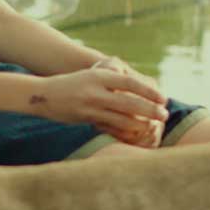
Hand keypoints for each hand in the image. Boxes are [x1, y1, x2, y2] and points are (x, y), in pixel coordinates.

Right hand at [27, 63, 166, 147]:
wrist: (43, 94)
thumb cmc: (73, 84)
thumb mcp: (92, 77)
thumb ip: (111, 82)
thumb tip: (136, 89)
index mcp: (100, 76)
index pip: (130, 83)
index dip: (149, 91)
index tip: (163, 98)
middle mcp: (96, 90)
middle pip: (129, 102)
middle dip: (150, 110)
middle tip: (165, 115)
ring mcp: (90, 106)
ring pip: (121, 118)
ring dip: (140, 123)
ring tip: (153, 126)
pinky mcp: (85, 118)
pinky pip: (109, 127)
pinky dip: (124, 130)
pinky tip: (134, 134)